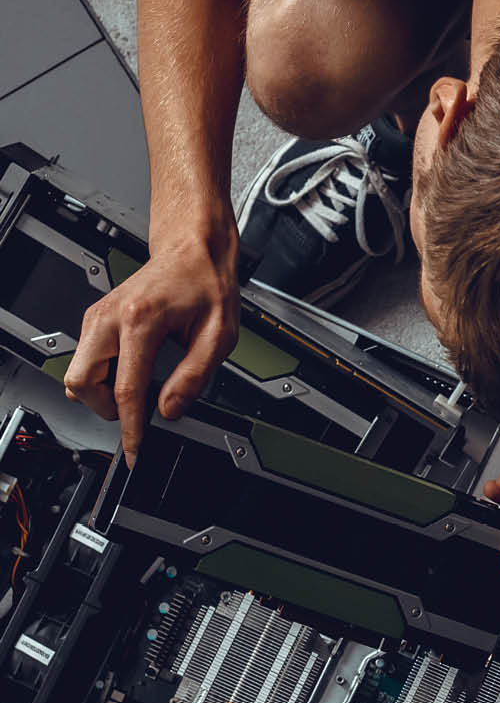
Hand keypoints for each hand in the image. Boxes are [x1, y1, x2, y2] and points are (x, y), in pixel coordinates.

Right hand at [63, 221, 238, 463]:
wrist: (191, 253)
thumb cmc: (206, 286)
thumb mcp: (218, 337)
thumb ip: (194, 377)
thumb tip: (171, 410)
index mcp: (139, 321)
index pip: (125, 389)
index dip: (130, 426)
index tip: (135, 450)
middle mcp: (109, 317)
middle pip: (81, 382)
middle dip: (105, 407)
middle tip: (138, 413)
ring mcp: (97, 316)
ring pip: (77, 372)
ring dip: (101, 392)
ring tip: (140, 389)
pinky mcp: (96, 318)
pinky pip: (86, 359)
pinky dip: (102, 375)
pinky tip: (133, 372)